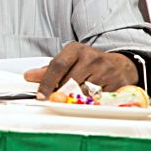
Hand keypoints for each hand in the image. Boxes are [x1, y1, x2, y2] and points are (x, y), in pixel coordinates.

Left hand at [23, 43, 137, 98]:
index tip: (40, 95)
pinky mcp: (116, 83)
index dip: (46, 82)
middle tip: (58, 96)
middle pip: (69, 81)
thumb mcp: (69, 60)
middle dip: (60, 92)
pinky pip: (97, 98)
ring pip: (82, 91)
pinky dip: (90, 101)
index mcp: (76, 49)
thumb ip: (49, 70)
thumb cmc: (90, 63)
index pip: (57, 65)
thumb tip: (29, 76)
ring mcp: (106, 70)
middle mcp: (91, 57)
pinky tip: (90, 96)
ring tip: (76, 93)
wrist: (121, 65)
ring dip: (75, 97)